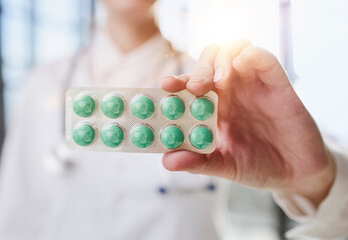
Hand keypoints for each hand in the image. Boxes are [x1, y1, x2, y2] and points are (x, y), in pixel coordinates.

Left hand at [161, 40, 335, 206]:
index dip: (177, 82)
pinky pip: (264, 59)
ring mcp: (253, 85)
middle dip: (198, 69)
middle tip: (194, 87)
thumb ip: (197, 162)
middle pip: (208, 62)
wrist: (294, 174)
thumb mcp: (224, 166)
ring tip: (218, 82)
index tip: (166, 85)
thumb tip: (167, 162)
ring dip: (221, 59)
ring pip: (233, 51)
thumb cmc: (256, 166)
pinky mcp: (277, 84)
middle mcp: (230, 91)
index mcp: (213, 107)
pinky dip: (252, 55)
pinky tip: (242, 63)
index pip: (189, 85)